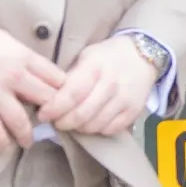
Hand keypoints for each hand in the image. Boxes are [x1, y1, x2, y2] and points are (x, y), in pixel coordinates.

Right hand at [0, 22, 66, 153]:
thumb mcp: (6, 40)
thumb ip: (24, 57)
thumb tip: (38, 71)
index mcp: (24, 57)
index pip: (57, 78)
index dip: (63, 92)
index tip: (62, 102)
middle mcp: (14, 75)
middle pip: (46, 101)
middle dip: (51, 115)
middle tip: (49, 125)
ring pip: (21, 121)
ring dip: (26, 135)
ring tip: (27, 141)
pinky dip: (1, 142)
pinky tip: (3, 146)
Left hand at [37, 35, 160, 137]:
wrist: (142, 56)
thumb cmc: (107, 56)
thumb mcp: (86, 57)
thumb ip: (70, 77)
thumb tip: (49, 99)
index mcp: (95, 68)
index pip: (72, 94)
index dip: (54, 108)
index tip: (43, 114)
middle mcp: (111, 85)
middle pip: (81, 114)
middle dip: (63, 122)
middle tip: (56, 121)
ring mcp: (124, 100)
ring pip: (94, 125)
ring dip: (79, 127)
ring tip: (73, 121)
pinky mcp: (133, 111)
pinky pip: (109, 129)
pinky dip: (97, 129)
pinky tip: (92, 120)